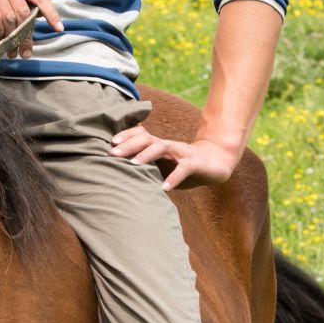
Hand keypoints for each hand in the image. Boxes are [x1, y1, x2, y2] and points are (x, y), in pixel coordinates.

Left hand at [107, 125, 241, 191]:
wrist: (214, 164)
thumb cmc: (181, 167)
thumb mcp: (161, 166)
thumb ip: (144, 168)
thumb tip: (117, 177)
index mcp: (158, 145)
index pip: (139, 134)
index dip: (125, 136)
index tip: (109, 144)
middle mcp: (167, 145)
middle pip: (146, 139)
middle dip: (128, 145)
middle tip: (113, 154)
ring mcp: (181, 152)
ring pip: (162, 147)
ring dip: (147, 155)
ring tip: (133, 165)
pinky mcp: (194, 163)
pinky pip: (183, 169)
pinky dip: (173, 178)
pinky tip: (163, 188)